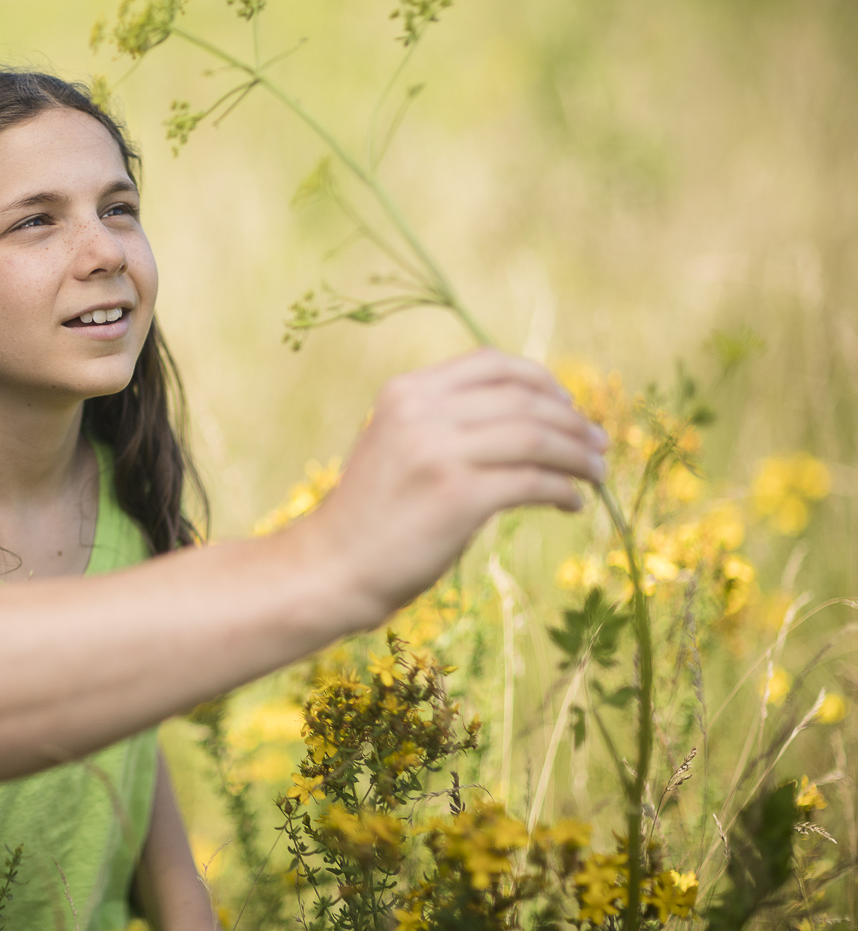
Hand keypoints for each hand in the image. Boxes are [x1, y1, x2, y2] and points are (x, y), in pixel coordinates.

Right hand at [297, 348, 605, 627]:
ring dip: (578, 455)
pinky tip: (571, 503)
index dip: (541, 380)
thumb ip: (443, 419)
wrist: (333, 567)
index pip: (491, 363)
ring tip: (596, 474)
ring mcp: (439, 452)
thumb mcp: (396, 443)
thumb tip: (530, 413)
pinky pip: (533, 482)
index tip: (567, 406)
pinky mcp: (459, 496)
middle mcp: (420, 412)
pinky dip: (563, 490)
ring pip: (536, 437)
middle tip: (598, 444)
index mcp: (405, 392)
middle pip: (523, 399)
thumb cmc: (372, 513)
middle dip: (573, 421)